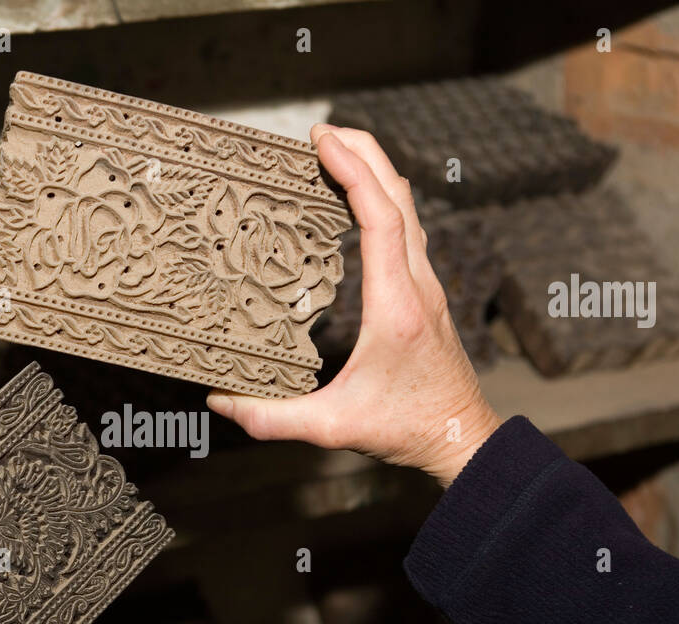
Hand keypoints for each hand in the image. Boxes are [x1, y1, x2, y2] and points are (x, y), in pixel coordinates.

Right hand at [206, 124, 501, 486]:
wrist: (460, 438)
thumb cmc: (406, 430)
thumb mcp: (333, 427)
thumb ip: (272, 418)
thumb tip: (219, 400)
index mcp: (396, 306)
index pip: (380, 217)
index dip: (353, 171)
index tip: (322, 140)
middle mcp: (418, 286)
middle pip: (399, 196)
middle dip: (363, 152)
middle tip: (321, 131)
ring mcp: (427, 286)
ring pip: (407, 209)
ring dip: (375, 172)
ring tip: (335, 152)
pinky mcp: (425, 293)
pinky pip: (406, 229)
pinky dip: (381, 199)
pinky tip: (357, 200)